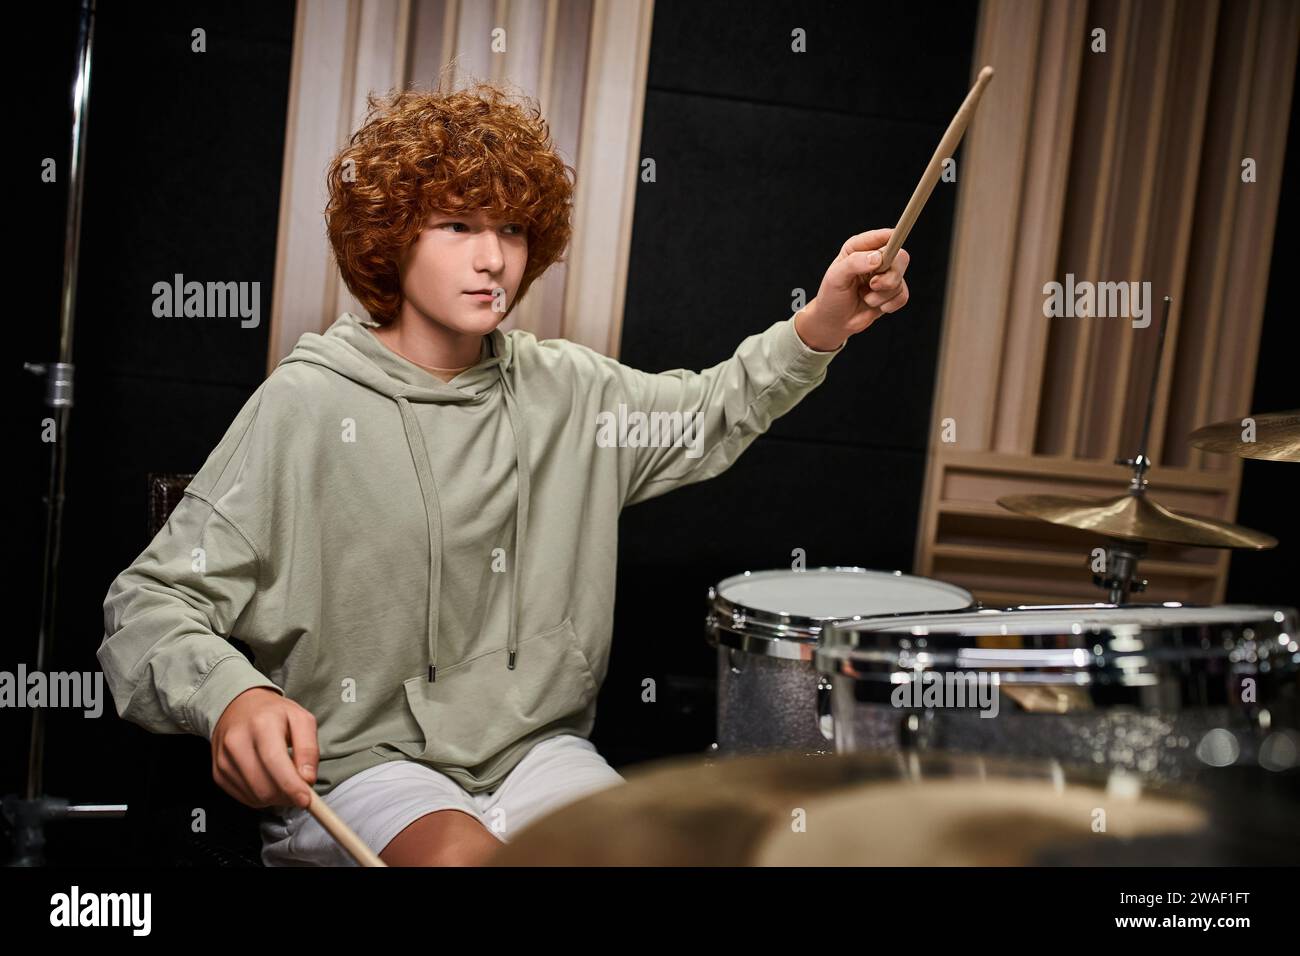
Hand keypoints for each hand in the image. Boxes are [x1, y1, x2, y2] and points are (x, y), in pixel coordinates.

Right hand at [210, 686, 318, 809]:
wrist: (239, 708)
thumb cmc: (274, 714)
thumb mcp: (301, 719)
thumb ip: (309, 748)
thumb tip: (307, 779)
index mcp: (261, 724)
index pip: (274, 761)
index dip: (291, 785)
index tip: (306, 799)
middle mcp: (237, 742)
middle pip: (263, 786)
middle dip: (287, 796)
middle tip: (300, 789)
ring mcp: (224, 759)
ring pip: (254, 796)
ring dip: (276, 798)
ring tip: (285, 782)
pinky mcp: (218, 773)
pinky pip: (244, 798)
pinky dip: (262, 797)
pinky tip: (269, 781)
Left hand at [795, 227, 910, 350]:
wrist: (835, 322)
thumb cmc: (832, 296)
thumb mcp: (836, 277)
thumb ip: (854, 263)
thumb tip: (877, 258)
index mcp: (860, 247)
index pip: (884, 236)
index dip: (892, 242)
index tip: (889, 254)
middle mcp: (876, 258)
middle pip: (901, 257)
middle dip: (889, 276)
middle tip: (873, 285)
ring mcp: (886, 275)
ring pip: (900, 280)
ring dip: (882, 295)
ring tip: (865, 298)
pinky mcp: (892, 292)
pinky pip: (903, 296)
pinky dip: (889, 304)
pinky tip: (875, 306)